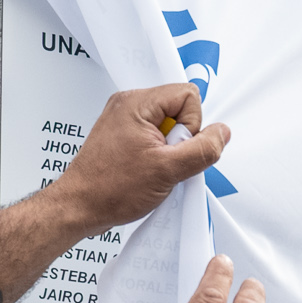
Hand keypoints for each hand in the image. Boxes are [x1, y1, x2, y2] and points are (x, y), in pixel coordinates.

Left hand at [54, 84, 231, 234]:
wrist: (79, 207)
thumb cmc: (110, 189)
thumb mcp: (168, 171)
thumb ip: (203, 149)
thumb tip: (222, 133)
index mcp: (137, 102)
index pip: (188, 95)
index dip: (192, 125)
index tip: (175, 150)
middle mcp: (129, 104)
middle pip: (179, 108)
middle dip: (181, 138)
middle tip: (163, 162)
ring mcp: (124, 119)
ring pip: (168, 124)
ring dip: (170, 149)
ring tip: (153, 168)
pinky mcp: (122, 134)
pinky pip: (154, 135)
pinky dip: (159, 154)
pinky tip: (148, 171)